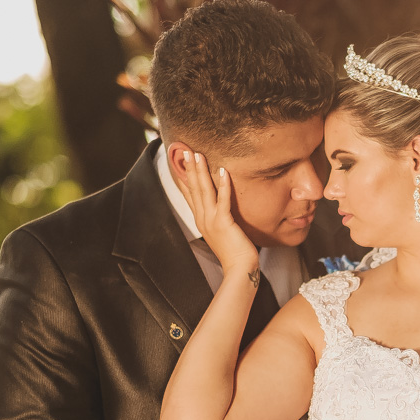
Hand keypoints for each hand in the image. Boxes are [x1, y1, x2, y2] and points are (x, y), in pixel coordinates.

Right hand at [180, 148, 258, 273]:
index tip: (179, 162)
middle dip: (189, 168)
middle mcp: (203, 219)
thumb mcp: (223, 232)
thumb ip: (220, 218)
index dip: (184, 177)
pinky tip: (223, 171)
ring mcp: (212, 221)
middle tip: (184, 150)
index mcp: (201, 220)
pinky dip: (223, 185)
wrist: (239, 269)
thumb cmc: (235, 252)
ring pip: (204, 191)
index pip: (189, 195)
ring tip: (197, 155)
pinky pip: (223, 200)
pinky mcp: (224, 223)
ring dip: (200, 172)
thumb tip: (222, 208)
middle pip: (193, 189)